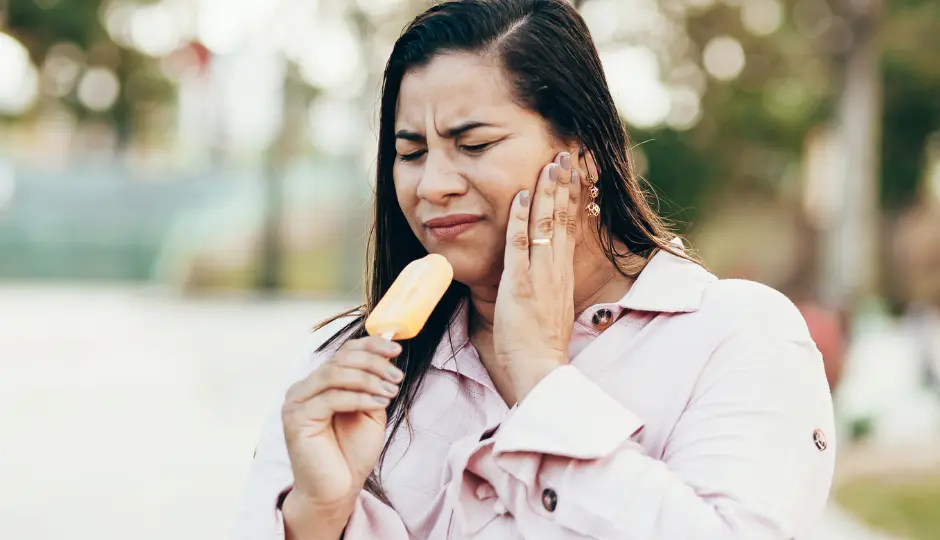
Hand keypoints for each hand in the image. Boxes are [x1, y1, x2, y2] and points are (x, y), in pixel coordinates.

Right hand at [281, 337, 402, 513]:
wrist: (336, 490)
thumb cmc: (351, 453)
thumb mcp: (368, 411)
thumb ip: (371, 384)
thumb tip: (385, 355)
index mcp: (317, 383)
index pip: (343, 352)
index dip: (370, 345)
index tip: (396, 349)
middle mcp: (302, 389)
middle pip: (340, 360)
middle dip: (374, 364)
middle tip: (397, 376)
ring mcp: (296, 402)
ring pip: (335, 374)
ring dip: (369, 379)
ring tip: (391, 390)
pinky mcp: (296, 418)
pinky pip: (331, 397)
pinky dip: (359, 397)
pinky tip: (379, 402)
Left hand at [493, 150, 582, 401]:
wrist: (540, 370)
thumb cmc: (540, 346)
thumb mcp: (549, 309)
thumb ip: (546, 288)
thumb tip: (542, 276)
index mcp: (563, 274)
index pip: (569, 227)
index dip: (571, 197)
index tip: (573, 172)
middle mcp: (556, 269)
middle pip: (562, 218)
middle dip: (564, 183)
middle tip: (565, 153)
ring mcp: (539, 275)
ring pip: (545, 224)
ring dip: (546, 191)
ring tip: (550, 162)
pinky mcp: (519, 284)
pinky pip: (519, 245)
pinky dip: (519, 218)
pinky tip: (518, 195)